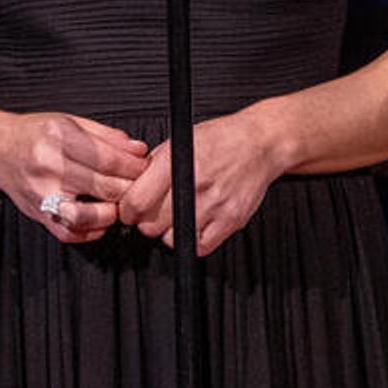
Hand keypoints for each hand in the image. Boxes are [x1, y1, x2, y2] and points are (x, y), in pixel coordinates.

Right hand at [0, 109, 149, 243]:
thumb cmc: (34, 134)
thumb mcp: (70, 121)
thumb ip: (107, 136)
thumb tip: (138, 149)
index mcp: (60, 138)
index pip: (110, 159)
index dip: (135, 166)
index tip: (145, 167)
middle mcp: (50, 168)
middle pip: (105, 187)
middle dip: (131, 188)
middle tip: (141, 186)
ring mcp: (43, 195)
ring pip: (92, 215)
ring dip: (114, 211)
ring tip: (119, 201)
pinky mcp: (39, 215)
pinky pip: (72, 233)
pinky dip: (93, 230)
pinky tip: (100, 217)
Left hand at [116, 109, 281, 255]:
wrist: (259, 144)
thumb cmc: (221, 139)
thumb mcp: (179, 140)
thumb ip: (153, 165)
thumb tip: (130, 187)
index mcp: (176, 161)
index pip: (136, 201)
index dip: (127, 210)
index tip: (129, 210)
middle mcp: (194, 184)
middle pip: (150, 224)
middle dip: (146, 220)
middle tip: (154, 211)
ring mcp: (214, 204)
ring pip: (171, 238)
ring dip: (169, 231)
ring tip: (178, 214)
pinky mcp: (231, 220)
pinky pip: (199, 247)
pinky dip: (192, 239)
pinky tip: (195, 222)